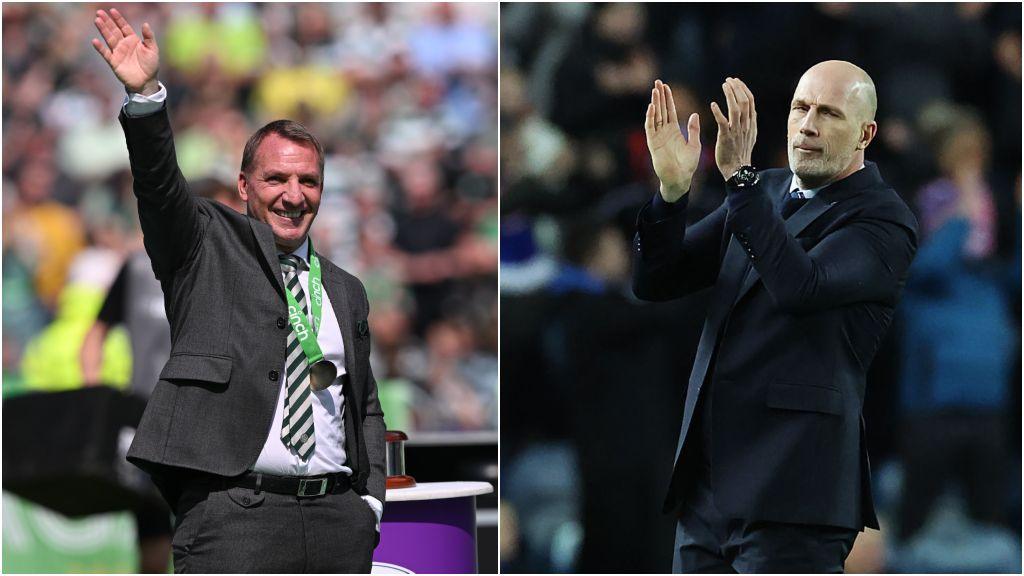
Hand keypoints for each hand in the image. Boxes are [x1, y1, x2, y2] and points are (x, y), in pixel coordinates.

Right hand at [91, 8, 159, 94]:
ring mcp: (118, 52)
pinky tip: (95, 41)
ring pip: (109, 39)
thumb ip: (149, 37)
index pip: (124, 27)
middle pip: (114, 30)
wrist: (147, 82)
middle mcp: (123, 44)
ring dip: (103, 30)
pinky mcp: (114, 62)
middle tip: (99, 12)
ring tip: (97, 20)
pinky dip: (100, 48)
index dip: (118, 19)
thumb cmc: (151, 65)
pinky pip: (106, 54)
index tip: (112, 10)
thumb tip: (145, 23)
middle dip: (107, 21)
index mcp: (133, 40)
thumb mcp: (152, 49)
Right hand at [645, 80, 700, 201]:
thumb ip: (693, 129)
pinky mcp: (653, 144)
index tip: (667, 86)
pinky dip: (650, 117)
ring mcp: (658, 137)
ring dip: (654, 103)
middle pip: (661, 110)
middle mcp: (664, 132)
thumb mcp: (694, 145)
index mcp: (674, 131)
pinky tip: (651, 107)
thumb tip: (695, 114)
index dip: (668, 99)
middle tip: (657, 82)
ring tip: (655, 90)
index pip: (670, 111)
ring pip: (655, 116)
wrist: (681, 179)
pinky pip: (650, 128)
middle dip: (659, 96)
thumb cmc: (688, 165)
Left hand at [710, 77, 756, 180]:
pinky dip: (718, 112)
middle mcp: (746, 126)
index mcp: (751, 124)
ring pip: (736, 109)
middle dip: (737, 88)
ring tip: (724, 85)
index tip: (736, 81)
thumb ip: (749, 123)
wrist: (737, 170)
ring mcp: (736, 131)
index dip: (744, 89)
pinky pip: (723, 122)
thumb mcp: (750, 136)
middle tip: (729, 80)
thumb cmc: (740, 153)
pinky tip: (712, 104)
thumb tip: (751, 111)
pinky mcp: (726, 138)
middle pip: (745, 102)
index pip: (750, 102)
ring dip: (730, 95)